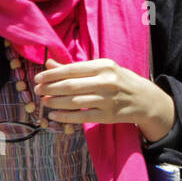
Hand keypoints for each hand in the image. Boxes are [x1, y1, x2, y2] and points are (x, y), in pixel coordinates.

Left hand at [34, 57, 174, 141]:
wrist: (144, 99)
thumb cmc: (118, 80)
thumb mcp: (101, 69)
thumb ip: (74, 67)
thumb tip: (48, 63)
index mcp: (103, 66)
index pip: (72, 69)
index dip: (52, 74)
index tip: (38, 78)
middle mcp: (106, 81)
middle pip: (71, 86)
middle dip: (50, 88)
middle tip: (37, 90)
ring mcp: (108, 99)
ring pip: (75, 102)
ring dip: (55, 103)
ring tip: (44, 102)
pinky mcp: (108, 116)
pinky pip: (82, 117)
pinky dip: (65, 117)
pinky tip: (54, 116)